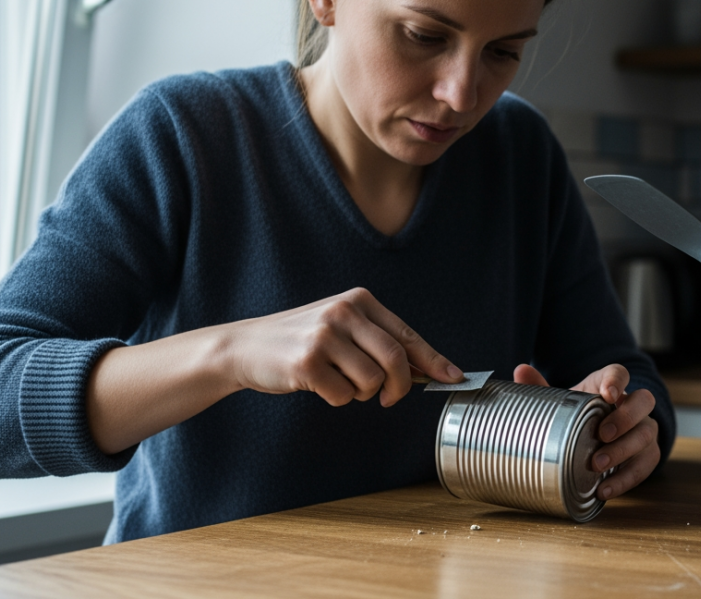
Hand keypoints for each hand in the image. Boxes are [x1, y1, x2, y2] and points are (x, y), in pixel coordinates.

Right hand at [224, 288, 461, 406]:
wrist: (246, 346)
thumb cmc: (302, 341)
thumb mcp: (343, 329)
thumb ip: (381, 343)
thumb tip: (429, 370)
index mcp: (359, 300)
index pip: (406, 334)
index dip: (433, 360)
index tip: (454, 377)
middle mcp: (344, 312)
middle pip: (396, 360)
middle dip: (399, 388)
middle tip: (388, 399)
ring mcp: (324, 335)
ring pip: (372, 382)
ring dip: (361, 393)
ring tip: (338, 380)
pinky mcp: (307, 362)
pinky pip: (344, 396)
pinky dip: (337, 398)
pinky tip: (317, 384)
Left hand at [514, 363, 659, 500]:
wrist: (599, 440)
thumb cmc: (580, 416)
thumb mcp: (564, 403)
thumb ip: (543, 388)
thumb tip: (520, 371)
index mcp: (610, 386)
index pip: (620, 373)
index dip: (617, 381)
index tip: (608, 394)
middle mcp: (633, 405)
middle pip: (644, 401)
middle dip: (625, 418)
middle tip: (602, 435)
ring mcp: (644, 429)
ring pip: (648, 434)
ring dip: (623, 451)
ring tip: (597, 466)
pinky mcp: (648, 455)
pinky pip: (646, 465)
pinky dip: (626, 479)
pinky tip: (605, 489)